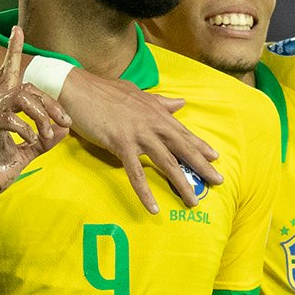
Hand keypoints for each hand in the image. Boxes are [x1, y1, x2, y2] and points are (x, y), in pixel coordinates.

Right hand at [0, 27, 69, 211]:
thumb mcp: (26, 155)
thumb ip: (44, 141)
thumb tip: (63, 129)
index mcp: (0, 110)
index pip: (8, 75)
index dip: (12, 51)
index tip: (17, 30)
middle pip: (25, 85)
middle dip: (51, 102)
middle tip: (65, 122)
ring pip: (19, 97)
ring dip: (41, 115)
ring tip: (48, 136)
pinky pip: (9, 118)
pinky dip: (28, 129)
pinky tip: (34, 142)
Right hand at [58, 68, 222, 211]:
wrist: (77, 87)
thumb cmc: (104, 91)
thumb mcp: (137, 94)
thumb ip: (160, 102)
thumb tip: (181, 103)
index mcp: (157, 113)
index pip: (183, 132)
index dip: (200, 146)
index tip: (215, 158)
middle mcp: (153, 124)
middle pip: (183, 148)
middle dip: (201, 166)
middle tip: (218, 182)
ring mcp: (139, 135)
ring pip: (167, 163)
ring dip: (181, 183)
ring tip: (193, 201)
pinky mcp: (121, 145)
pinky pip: (136, 174)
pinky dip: (145, 192)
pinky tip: (153, 207)